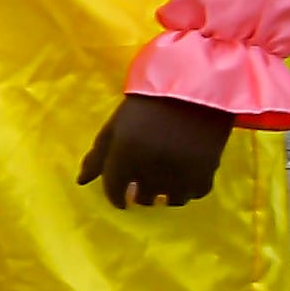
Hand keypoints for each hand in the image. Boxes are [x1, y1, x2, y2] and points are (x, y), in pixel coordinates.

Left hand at [77, 91, 235, 209]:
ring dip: (165, 194)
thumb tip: (81, 181)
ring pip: (170, 200)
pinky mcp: (207, 172)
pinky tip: (185, 177)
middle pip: (143, 198)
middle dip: (140, 192)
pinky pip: (195, 193)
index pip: (115, 190)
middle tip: (144, 182)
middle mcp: (151, 169)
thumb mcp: (115, 126)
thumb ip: (98, 156)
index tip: (120, 198)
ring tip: (165, 181)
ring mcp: (180, 173)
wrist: (194, 90)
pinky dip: (188, 189)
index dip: (115, 196)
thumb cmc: (147, 106)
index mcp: (124, 156)